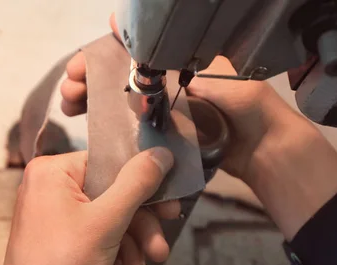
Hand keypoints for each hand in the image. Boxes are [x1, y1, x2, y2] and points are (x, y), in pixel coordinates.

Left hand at [0, 148, 172, 264]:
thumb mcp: (107, 222)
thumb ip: (137, 183)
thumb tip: (161, 153)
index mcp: (51, 171)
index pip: (109, 163)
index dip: (144, 185)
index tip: (171, 206)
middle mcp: (48, 187)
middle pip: (110, 194)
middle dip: (140, 226)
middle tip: (160, 249)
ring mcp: (50, 215)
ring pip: (105, 219)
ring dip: (129, 246)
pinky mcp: (56, 240)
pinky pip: (92, 236)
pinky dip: (110, 254)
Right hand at [60, 14, 304, 180]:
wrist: (266, 152)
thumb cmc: (251, 110)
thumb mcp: (224, 82)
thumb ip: (183, 68)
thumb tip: (140, 41)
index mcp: (177, 64)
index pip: (130, 54)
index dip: (100, 57)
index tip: (78, 68)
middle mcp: (164, 85)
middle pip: (115, 77)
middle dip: (87, 79)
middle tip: (69, 91)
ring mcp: (160, 113)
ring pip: (115, 103)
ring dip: (89, 101)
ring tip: (70, 106)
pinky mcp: (160, 139)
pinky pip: (127, 132)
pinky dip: (105, 129)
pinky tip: (86, 129)